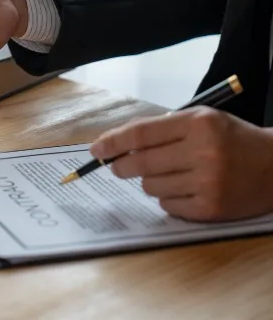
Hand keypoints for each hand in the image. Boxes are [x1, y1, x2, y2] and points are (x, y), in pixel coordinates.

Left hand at [90, 106, 272, 221]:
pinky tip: (184, 189)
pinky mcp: (211, 208)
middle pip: (140, 162)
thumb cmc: (231, 139)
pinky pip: (167, 205)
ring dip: (149, 181)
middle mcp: (203, 152)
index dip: (112, 143)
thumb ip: (161, 129)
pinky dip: (167, 198)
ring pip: (150, 185)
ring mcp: (208, 182)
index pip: (141, 134)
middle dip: (121, 166)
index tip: (96, 150)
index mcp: (198, 124)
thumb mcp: (201, 120)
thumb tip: (116, 145)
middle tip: (117, 167)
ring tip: (169, 174)